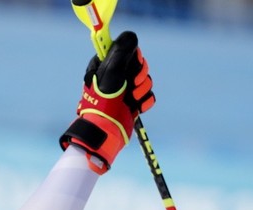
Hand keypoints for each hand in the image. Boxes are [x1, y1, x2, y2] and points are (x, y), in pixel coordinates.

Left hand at [59, 31, 154, 172]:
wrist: (106, 130)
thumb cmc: (104, 101)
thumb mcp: (111, 72)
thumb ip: (120, 51)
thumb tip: (130, 35)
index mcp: (105, 66)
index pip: (127, 51)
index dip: (133, 58)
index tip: (131, 65)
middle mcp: (115, 77)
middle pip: (139, 65)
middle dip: (139, 75)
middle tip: (131, 84)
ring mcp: (124, 90)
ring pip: (146, 80)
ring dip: (142, 90)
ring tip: (131, 99)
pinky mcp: (133, 103)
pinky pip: (148, 95)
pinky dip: (145, 101)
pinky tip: (137, 107)